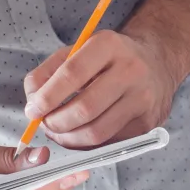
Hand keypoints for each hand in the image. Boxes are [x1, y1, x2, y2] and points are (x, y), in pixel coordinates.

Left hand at [24, 30, 176, 149]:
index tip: (33, 110)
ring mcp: (143, 98)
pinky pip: (109, 142)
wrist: (157, 63)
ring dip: (69, 139)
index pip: (72, 74)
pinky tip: (82, 132)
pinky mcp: (148, 122)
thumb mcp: (78, 51)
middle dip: (56, 123)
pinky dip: (88, 143)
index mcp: (109, 45)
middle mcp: (131, 70)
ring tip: (60, 132)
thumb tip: (32, 103)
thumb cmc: (109, 59)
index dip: (47, 97)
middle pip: (85, 109)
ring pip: (96, 132)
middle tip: (45, 125)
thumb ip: (48, 72)